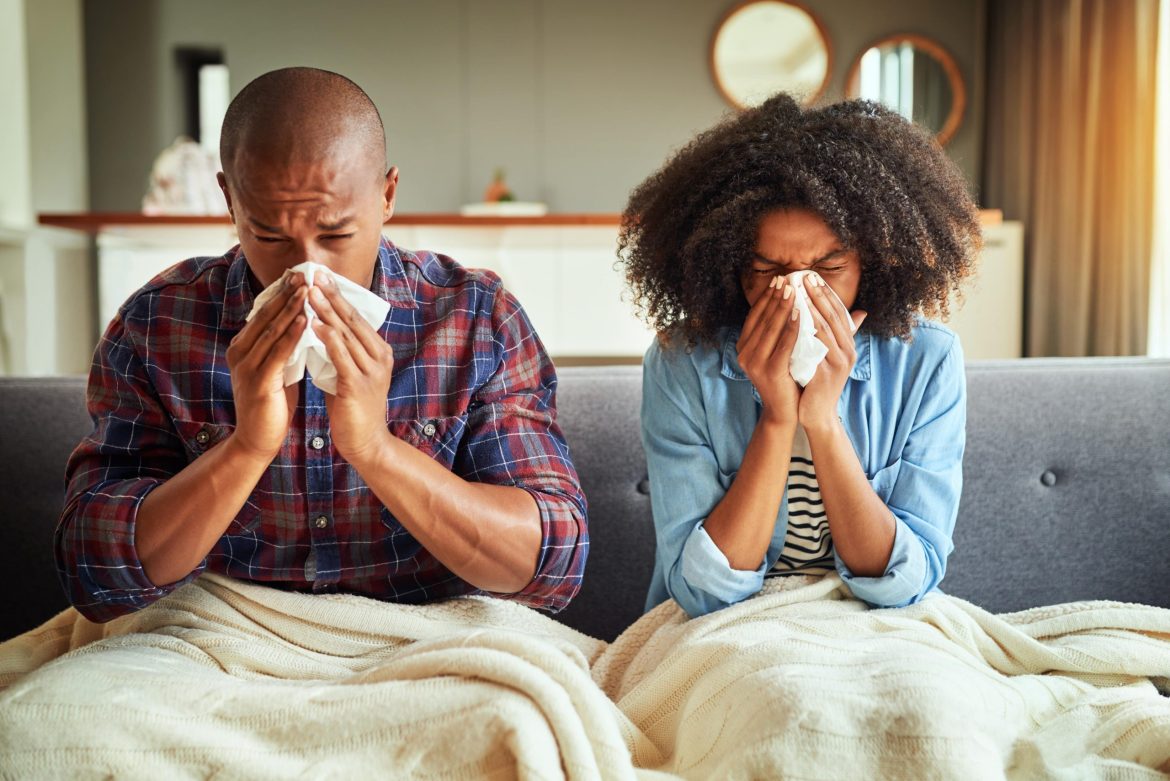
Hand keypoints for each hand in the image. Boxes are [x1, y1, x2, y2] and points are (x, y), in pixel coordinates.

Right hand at [226, 272, 306, 457]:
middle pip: (266, 315)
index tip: (299, 275)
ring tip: (307, 289)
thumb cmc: (271, 404)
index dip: (281, 293)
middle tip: (304, 273)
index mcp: (243, 347)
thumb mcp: (275, 368)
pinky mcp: (258, 381)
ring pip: (272, 330)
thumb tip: (299, 323)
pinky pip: (278, 352)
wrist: (258, 439)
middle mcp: (241, 352)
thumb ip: (281, 347)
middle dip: (286, 293)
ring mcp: (247, 366)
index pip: (263, 313)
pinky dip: (292, 334)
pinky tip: (305, 320)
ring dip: (291, 308)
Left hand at [308, 273, 394, 462]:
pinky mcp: (359, 387)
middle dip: (332, 295)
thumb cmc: (352, 408)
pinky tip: (315, 325)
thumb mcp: (347, 372)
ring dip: (326, 312)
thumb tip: (318, 327)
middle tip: (314, 274)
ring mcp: (371, 371)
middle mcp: (379, 357)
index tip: (320, 276)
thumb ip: (339, 351)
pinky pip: (342, 358)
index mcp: (378, 351)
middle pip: (352, 320)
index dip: (337, 295)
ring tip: (309, 293)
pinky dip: (329, 340)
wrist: (365, 442)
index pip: (355, 316)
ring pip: (346, 335)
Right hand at [737, 275, 800, 426]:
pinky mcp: (769, 371)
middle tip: (788, 279)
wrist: (784, 411)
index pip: (755, 316)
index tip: (779, 279)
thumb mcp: (778, 352)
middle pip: (762, 319)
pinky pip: (783, 344)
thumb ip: (779, 331)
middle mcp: (744, 353)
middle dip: (776, 297)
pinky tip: (801, 314)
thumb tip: (791, 304)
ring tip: (795, 291)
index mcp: (744, 346)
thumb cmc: (784, 379)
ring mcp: (754, 363)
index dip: (767, 297)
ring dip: (784, 307)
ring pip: (771, 329)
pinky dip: (793, 327)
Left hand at [798, 272, 866, 429]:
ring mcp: (838, 364)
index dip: (826, 294)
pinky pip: (815, 350)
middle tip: (803, 277)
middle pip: (833, 317)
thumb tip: (858, 311)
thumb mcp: (829, 355)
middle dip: (818, 296)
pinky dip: (806, 334)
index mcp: (848, 345)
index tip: (812, 277)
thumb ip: (834, 334)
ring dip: (811, 309)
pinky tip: (794, 321)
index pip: (839, 313)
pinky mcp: (826, 376)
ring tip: (797, 293)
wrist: (817, 413)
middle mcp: (847, 352)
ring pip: (825, 330)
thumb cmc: (819, 382)